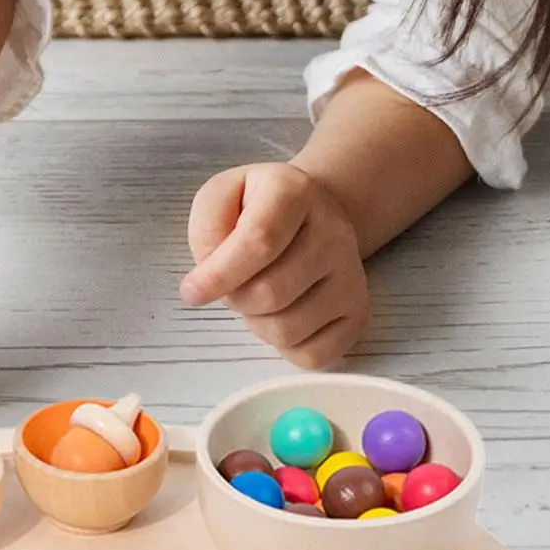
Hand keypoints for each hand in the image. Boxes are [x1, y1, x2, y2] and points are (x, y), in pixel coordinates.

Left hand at [181, 161, 369, 367]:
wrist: (311, 218)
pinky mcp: (358, 314)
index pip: (258, 242)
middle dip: (236, 299)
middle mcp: (334, 233)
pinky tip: (281, 317)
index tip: (191, 292)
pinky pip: (312, 356)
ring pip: (287, 330)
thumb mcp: (221, 197)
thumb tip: (208, 278)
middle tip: (234, 285)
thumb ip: (206, 228)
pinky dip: (284, 348)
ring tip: (258, 297)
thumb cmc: (256, 211)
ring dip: (256, 323)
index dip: (218, 275)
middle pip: (269, 293)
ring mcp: (352, 276)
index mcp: (295, 194)